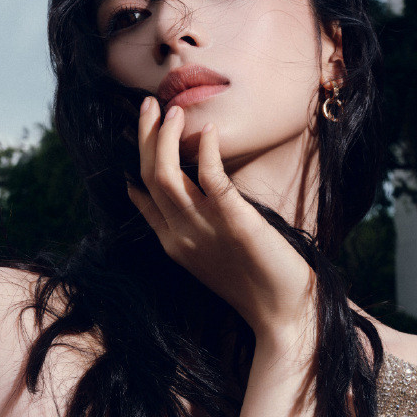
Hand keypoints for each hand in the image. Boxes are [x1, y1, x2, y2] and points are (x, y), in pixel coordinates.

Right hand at [127, 97, 315, 343]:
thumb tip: (186, 202)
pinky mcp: (233, 221)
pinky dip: (205, 151)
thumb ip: (193, 227)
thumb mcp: (212, 255)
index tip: (139, 130)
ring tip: (173, 110)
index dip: (135, 159)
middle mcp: (180, 234)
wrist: (280, 312)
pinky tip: (208, 131)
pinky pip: (210, 178)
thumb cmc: (253, 282)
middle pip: (148, 177)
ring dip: (165, 136)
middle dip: (144, 136)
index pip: (141, 196)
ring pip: (165, 175)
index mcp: (173, 243)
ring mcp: (203, 228)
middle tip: (148, 104)